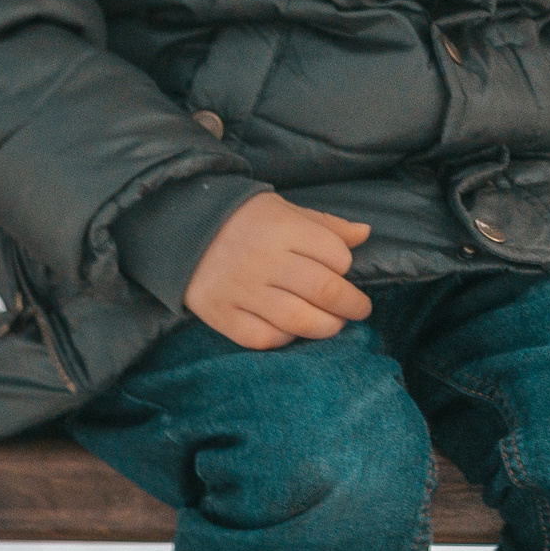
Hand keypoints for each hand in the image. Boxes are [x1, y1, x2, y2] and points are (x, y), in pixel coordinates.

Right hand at [183, 192, 372, 349]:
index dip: (346, 266)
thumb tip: (365, 234)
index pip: (334, 254)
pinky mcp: (221, 314)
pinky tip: (295, 332)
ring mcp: (241, 290)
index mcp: (284, 228)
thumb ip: (327, 225)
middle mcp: (264, 260)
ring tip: (335, 324)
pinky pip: (261, 337)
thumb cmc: (247, 220)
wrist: (183, 230)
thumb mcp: (288, 211)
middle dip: (350, 304)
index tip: (344, 271)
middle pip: (321, 289)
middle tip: (360, 309)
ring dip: (325, 326)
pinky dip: (285, 339)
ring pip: (296, 318)